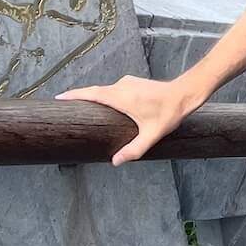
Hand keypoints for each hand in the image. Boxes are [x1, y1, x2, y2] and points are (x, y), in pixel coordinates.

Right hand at [57, 76, 196, 165]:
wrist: (185, 93)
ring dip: (93, 98)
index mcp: (121, 96)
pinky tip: (104, 108)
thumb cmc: (169, 113)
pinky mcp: (133, 83)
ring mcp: (127, 83)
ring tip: (80, 111)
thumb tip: (115, 162)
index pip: (91, 93)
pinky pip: (113, 90)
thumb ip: (133, 150)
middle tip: (63, 107)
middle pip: (94, 91)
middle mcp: (121, 86)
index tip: (59, 98)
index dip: (74, 95)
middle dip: (78, 98)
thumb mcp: (151, 135)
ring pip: (104, 91)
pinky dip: (104, 96)